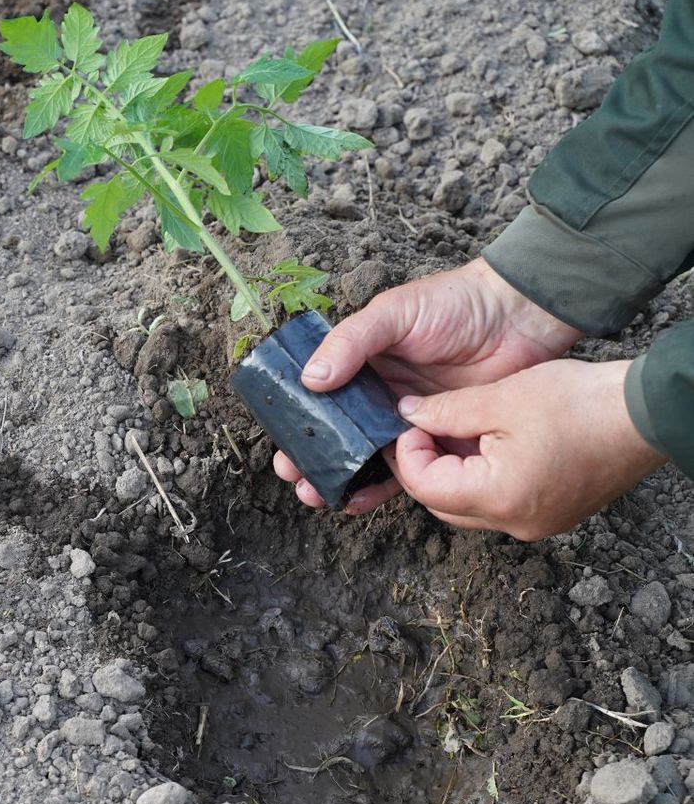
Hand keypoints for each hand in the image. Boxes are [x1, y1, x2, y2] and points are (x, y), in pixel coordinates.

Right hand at [272, 258, 582, 512]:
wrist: (520, 316)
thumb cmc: (455, 302)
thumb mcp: (394, 313)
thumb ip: (351, 342)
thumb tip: (310, 379)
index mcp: (362, 365)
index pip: (320, 399)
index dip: (298, 424)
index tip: (282, 448)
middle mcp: (379, 396)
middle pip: (337, 435)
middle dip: (313, 461)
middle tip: (298, 482)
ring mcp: (409, 420)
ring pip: (367, 458)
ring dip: (342, 480)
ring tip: (321, 497)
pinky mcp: (441, 439)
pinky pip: (410, 470)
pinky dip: (385, 488)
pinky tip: (361, 500)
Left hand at [387, 360, 664, 539]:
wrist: (649, 414)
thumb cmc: (580, 403)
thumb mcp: (501, 399)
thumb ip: (445, 411)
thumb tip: (406, 415)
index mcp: (498, 498)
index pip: (425, 487)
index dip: (408, 453)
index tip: (412, 423)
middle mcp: (515, 523)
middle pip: (442, 504)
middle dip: (425, 467)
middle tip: (424, 428)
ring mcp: (537, 524)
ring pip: (470, 508)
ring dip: (454, 474)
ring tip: (455, 432)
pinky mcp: (552, 515)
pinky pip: (500, 505)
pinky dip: (483, 479)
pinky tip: (486, 445)